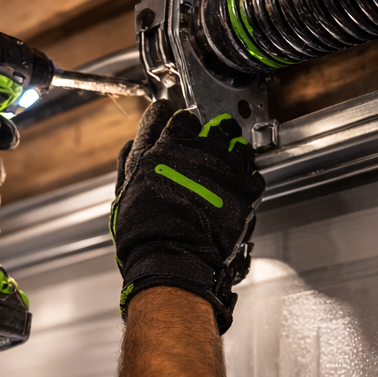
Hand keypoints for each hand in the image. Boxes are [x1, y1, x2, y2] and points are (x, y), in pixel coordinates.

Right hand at [109, 99, 265, 333]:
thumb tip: (132, 144)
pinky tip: (236, 188)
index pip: (172, 118)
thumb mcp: (126, 191)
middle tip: (203, 149)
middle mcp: (190, 152)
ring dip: (230, 151)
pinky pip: (252, 172)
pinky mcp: (243, 187)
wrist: (173, 258)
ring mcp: (220, 167)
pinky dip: (246, 178)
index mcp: (160, 149)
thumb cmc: (144, 232)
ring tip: (223, 168)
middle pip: (207, 126)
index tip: (178, 125)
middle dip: (206, 134)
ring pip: (233, 143)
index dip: (176, 122)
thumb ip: (130, 162)